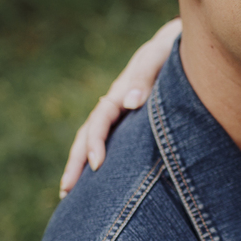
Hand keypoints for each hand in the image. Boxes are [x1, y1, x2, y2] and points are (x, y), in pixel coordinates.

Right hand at [59, 18, 181, 197]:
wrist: (174, 46)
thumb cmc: (168, 53)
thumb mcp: (157, 58)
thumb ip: (144, 78)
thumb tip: (129, 103)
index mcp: (118, 93)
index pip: (99, 120)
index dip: (95, 142)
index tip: (96, 165)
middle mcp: (114, 107)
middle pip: (87, 136)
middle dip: (75, 163)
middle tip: (65, 191)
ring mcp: (120, 116)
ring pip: (94, 142)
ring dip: (81, 166)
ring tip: (68, 194)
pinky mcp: (130, 124)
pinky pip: (111, 144)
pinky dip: (100, 161)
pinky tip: (99, 183)